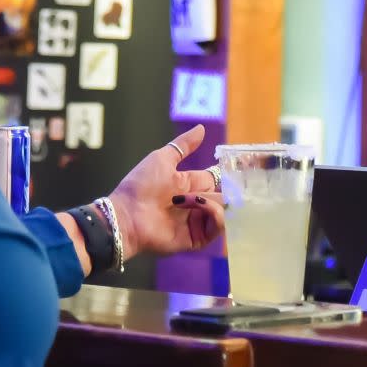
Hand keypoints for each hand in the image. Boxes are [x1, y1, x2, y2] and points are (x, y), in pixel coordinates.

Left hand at [108, 124, 224, 257]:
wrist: (127, 214)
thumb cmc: (141, 185)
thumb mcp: (163, 158)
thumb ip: (183, 145)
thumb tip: (202, 128)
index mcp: (187, 185)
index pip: (214, 179)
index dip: (224, 175)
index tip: (238, 169)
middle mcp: (194, 204)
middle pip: (222, 195)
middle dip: (221, 190)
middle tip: (206, 189)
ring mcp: (195, 222)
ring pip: (222, 211)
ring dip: (215, 202)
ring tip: (195, 200)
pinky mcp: (195, 238)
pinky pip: (216, 228)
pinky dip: (216, 216)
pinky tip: (203, 207)